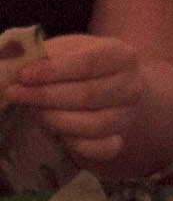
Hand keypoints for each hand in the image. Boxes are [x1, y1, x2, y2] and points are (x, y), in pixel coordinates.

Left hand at [2, 34, 142, 161]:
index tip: (23, 76)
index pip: (89, 63)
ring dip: (54, 119)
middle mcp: (132, 86)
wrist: (110, 87)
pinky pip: (97, 149)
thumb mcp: (64, 50)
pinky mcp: (118, 142)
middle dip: (45, 96)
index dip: (53, 71)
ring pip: (92, 125)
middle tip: (14, 94)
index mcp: (122, 55)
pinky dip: (73, 143)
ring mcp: (127, 117)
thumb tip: (11, 60)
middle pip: (88, 95)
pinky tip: (55, 132)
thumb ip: (41, 55)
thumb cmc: (78, 66)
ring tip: (33, 111)